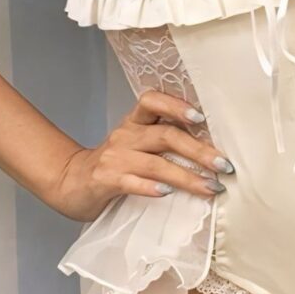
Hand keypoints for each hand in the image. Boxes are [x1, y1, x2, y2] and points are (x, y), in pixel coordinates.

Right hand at [50, 89, 233, 221]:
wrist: (70, 182)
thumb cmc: (114, 165)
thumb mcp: (136, 145)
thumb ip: (164, 142)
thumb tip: (212, 151)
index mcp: (135, 122)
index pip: (152, 100)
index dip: (176, 105)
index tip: (201, 117)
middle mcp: (126, 135)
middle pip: (166, 135)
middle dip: (199, 150)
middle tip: (224, 165)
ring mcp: (115, 158)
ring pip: (156, 163)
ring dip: (186, 176)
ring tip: (210, 187)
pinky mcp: (106, 180)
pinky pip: (132, 182)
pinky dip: (151, 186)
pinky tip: (167, 193)